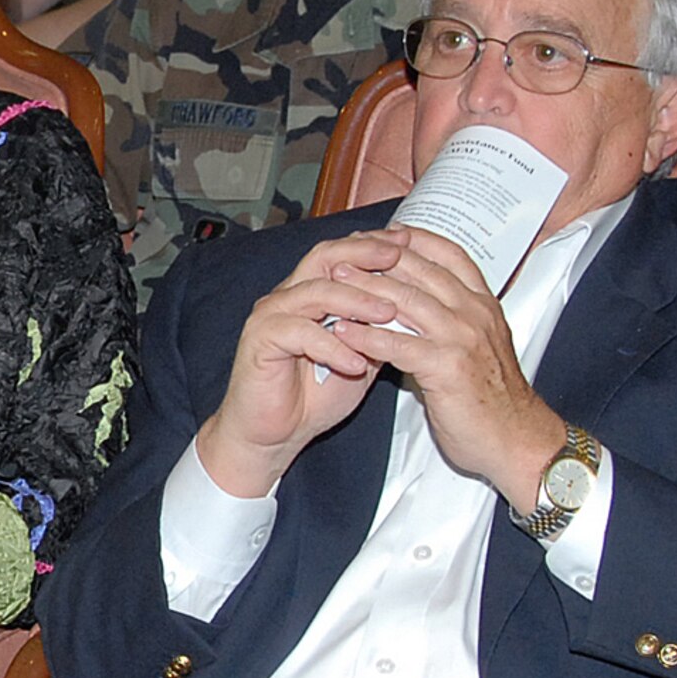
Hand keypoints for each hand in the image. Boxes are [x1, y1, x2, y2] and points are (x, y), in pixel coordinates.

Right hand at [196, 228, 415, 496]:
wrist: (276, 434)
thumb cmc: (315, 395)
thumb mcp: (360, 356)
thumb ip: (378, 330)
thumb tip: (416, 308)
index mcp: (311, 292)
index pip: (342, 254)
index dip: (373, 245)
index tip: (408, 243)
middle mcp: (288, 295)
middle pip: (325, 257)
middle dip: (364, 255)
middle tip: (398, 258)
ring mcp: (271, 315)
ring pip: (315, 292)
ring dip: (356, 302)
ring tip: (388, 315)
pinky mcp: (260, 340)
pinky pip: (300, 333)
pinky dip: (332, 347)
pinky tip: (357, 363)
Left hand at [325, 229, 564, 509]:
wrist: (516, 440)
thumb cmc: (494, 399)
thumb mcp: (481, 346)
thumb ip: (456, 321)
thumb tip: (419, 307)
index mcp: (484, 304)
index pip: (450, 255)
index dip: (415, 239)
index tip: (385, 233)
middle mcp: (474, 313)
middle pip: (420, 271)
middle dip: (378, 258)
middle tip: (344, 253)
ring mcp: (462, 338)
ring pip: (405, 301)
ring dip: (364, 289)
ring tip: (333, 282)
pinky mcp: (446, 367)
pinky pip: (397, 344)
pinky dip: (366, 336)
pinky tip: (342, 331)